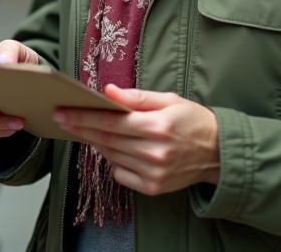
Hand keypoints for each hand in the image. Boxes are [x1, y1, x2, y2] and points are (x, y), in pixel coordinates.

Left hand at [53, 85, 219, 195]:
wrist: (218, 153)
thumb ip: (137, 98)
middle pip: (106, 139)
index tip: (63, 112)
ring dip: (96, 142)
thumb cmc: (193, 121)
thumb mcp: (169, 100)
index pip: (110, 122)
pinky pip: (121, 174)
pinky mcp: (153, 187)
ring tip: (86, 129)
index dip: (83, 117)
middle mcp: (154, 152)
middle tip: (62, 118)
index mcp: (158, 127)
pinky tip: (116, 149)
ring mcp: (153, 173)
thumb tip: (109, 92)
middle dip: (81, 128)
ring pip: (111, 156)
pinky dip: (113, 161)